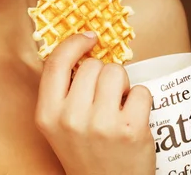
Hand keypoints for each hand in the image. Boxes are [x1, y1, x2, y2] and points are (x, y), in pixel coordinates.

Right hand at [35, 33, 154, 174]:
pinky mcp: (130, 130)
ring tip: (119, 106)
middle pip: (92, 65)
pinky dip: (142, 100)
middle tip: (105, 98)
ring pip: (117, 72)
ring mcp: (101, 124)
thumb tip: (81, 47)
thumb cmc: (86, 153)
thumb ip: (63, 91)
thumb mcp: (58, 125)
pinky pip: (141, 91)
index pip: (56, 62)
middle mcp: (70, 118)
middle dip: (103, 74)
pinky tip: (134, 117)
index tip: (89, 38)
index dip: (74, 43)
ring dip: (123, 84)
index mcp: (47, 114)